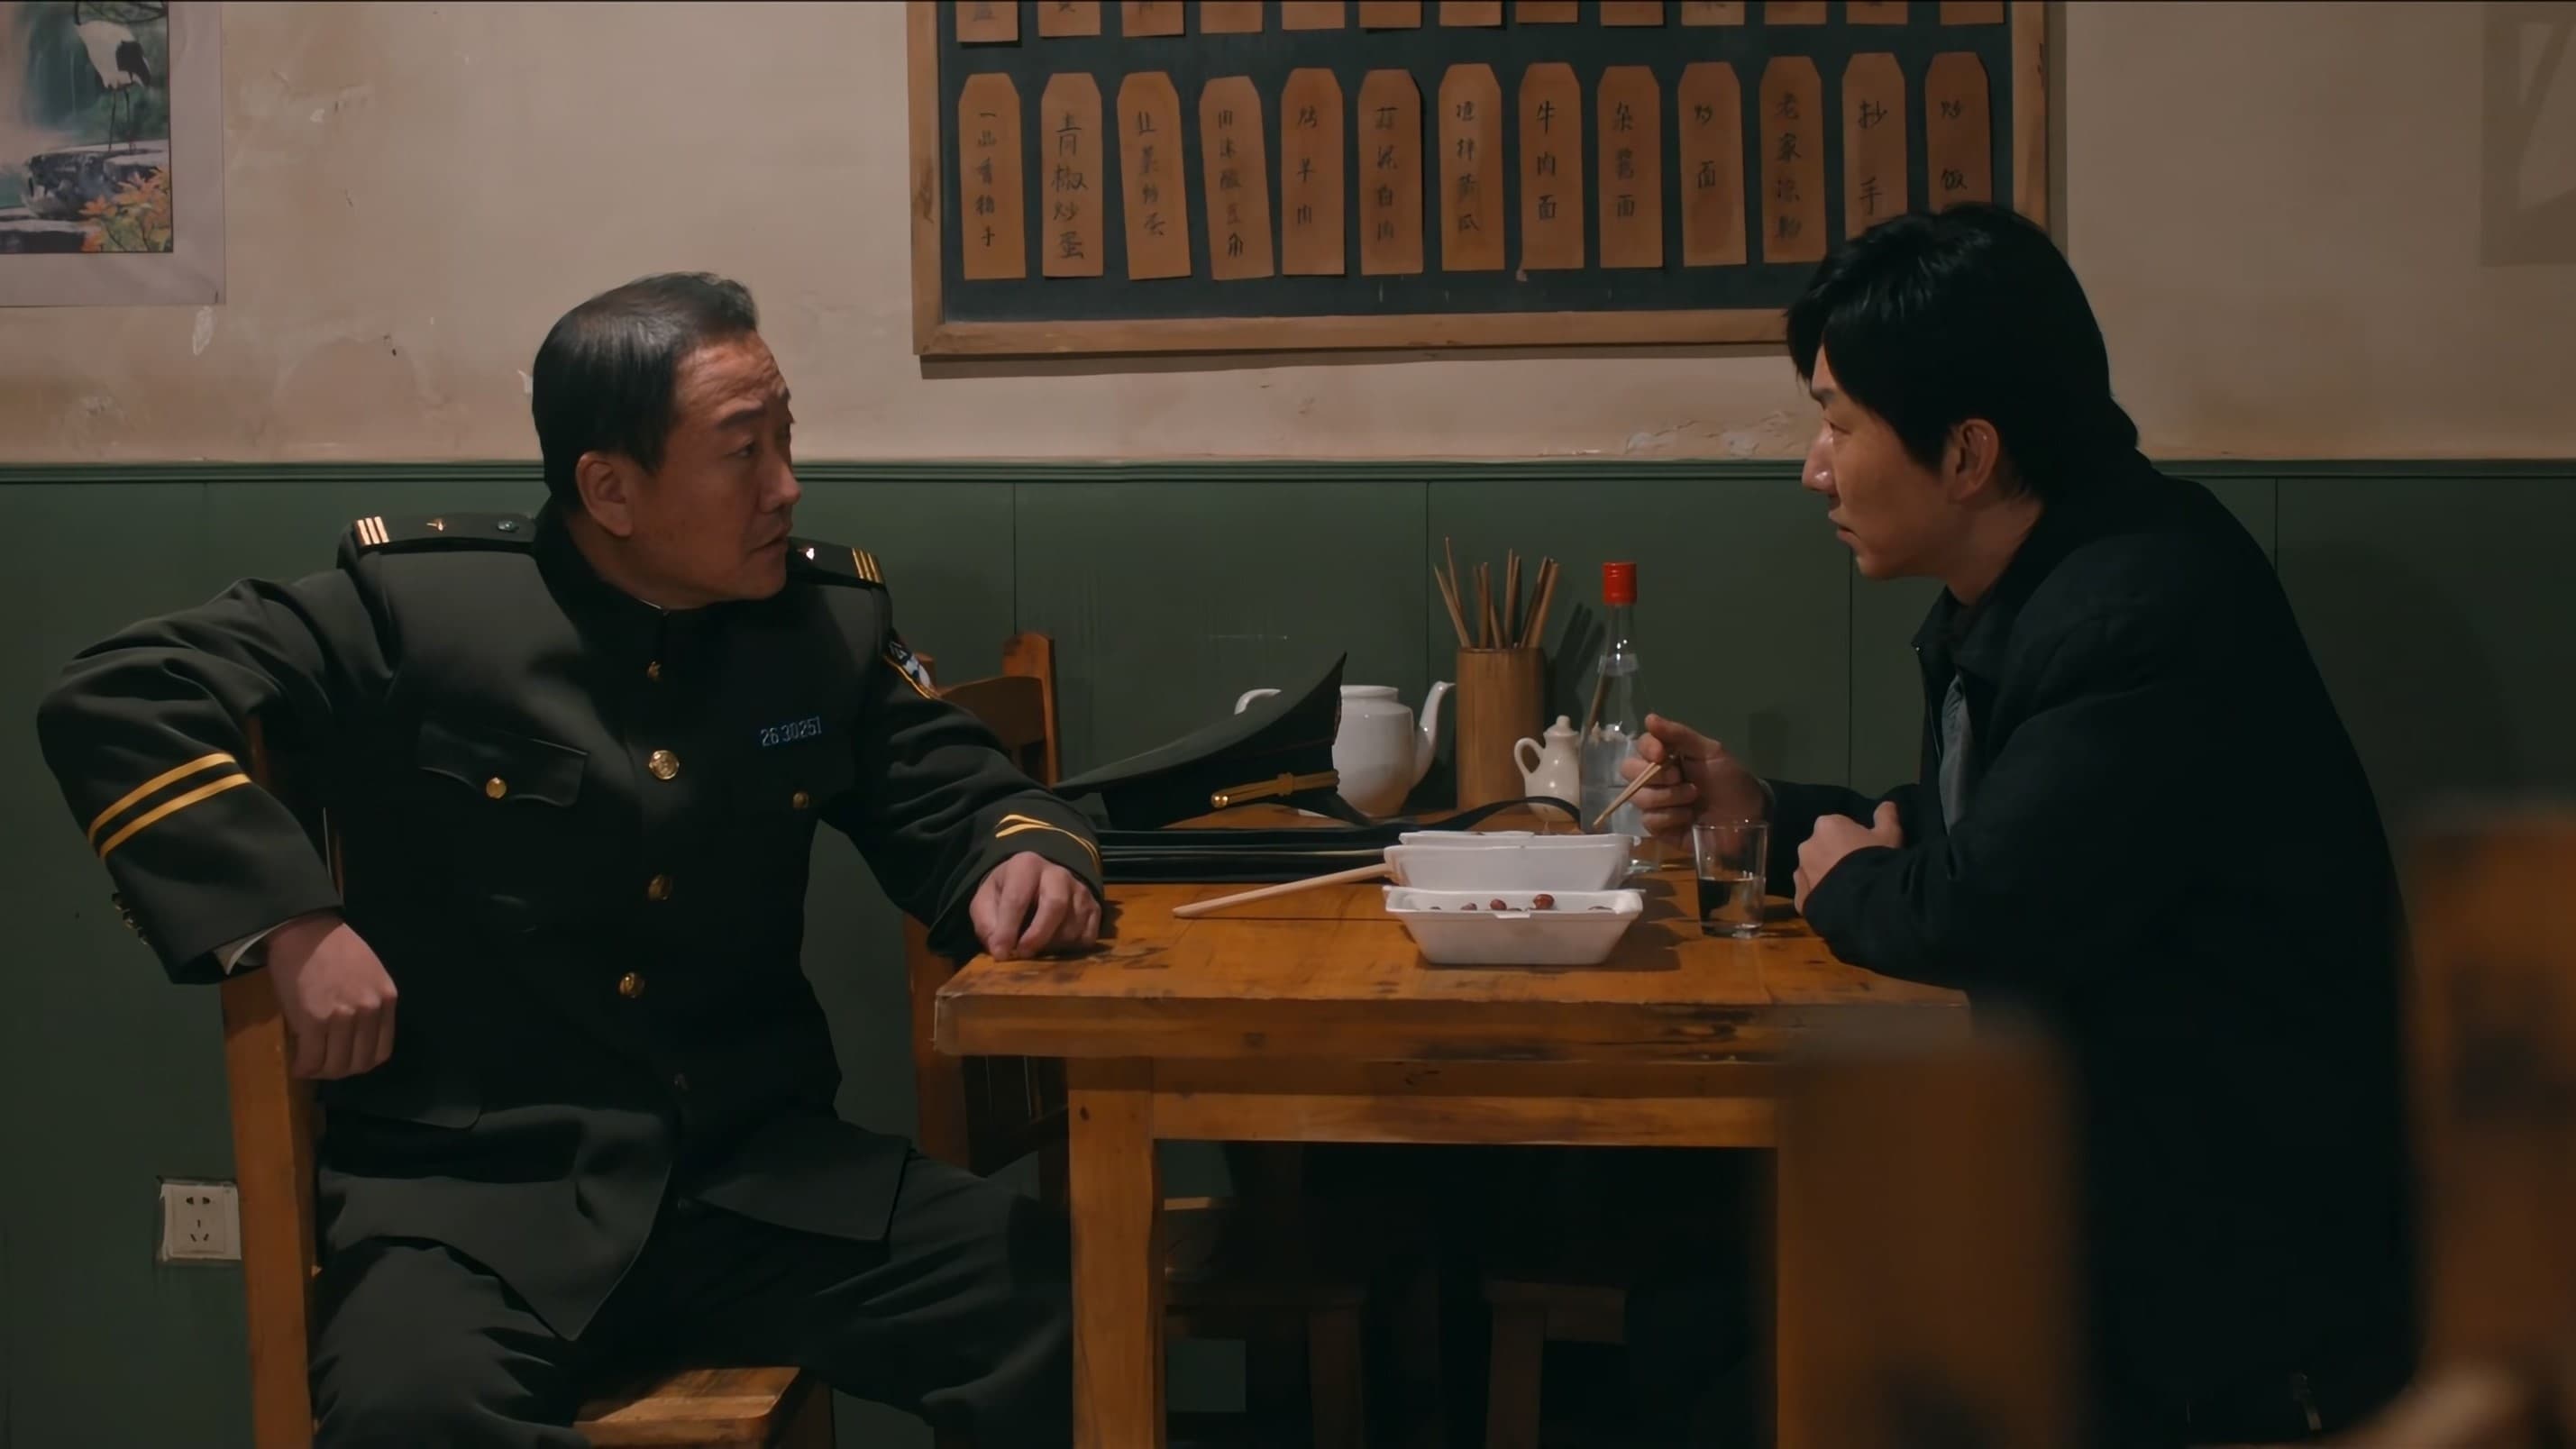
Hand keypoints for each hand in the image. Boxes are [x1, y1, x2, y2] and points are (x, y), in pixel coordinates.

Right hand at [265, 913, 397, 1079]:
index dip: (361, 1062)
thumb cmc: (335, 949)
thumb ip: (369, 1004)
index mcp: (387, 999)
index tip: (345, 1060)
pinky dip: (304, 1068)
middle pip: (359, 1063)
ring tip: (309, 1066)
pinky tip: (298, 1065)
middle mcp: (370, 1011)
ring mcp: (343, 1017)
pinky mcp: (314, 1021)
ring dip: (321, 1072)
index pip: (381, 1051)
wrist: (306, 930)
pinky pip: (312, 1058)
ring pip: (336, 1065)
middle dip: (340, 1071)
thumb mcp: (371, 975)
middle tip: (323, 1067)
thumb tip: (356, 1035)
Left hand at [971, 853, 1101, 960]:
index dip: (1007, 930)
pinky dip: (1071, 949)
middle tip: (1023, 954)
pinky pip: (1088, 936)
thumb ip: (987, 923)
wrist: (1034, 882)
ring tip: (1036, 947)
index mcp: (1026, 866)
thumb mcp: (985, 901)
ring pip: (1073, 925)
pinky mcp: (1094, 907)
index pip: (1017, 899)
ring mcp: (1080, 890)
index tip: (1000, 953)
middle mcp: (1058, 873)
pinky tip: (1055, 945)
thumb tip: (1000, 949)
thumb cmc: (1006, 893)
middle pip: (1056, 904)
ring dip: (1053, 945)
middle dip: (1038, 935)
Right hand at [1618, 714, 1769, 841]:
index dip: (1647, 749)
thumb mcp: (1710, 752)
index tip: (1662, 754)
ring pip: (1639, 797)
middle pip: (1629, 771)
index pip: (1640, 746)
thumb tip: (1649, 718)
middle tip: (1679, 777)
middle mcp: (1656, 779)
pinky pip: (1650, 820)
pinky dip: (1670, 817)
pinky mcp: (1659, 828)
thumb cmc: (1730, 780)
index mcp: (1667, 757)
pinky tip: (1688, 817)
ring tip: (1693, 797)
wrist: (1748, 815)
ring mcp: (1655, 804)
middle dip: (1656, 775)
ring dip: (1669, 796)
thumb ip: (1679, 734)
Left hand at [1793, 802, 1903, 914]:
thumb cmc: (1876, 860)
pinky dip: (1818, 897)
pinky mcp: (1799, 897)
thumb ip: (1886, 817)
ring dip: (1824, 876)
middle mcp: (1807, 846)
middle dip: (1835, 857)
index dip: (1853, 840)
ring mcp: (1800, 873)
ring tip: (1847, 890)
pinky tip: (1835, 905)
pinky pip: (1808, 894)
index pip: (1837, 828)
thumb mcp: (1890, 835)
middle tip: (1857, 871)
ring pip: (1812, 871)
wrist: (1865, 900)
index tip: (1865, 851)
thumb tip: (1887, 804)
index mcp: (1826, 826)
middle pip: (1822, 849)